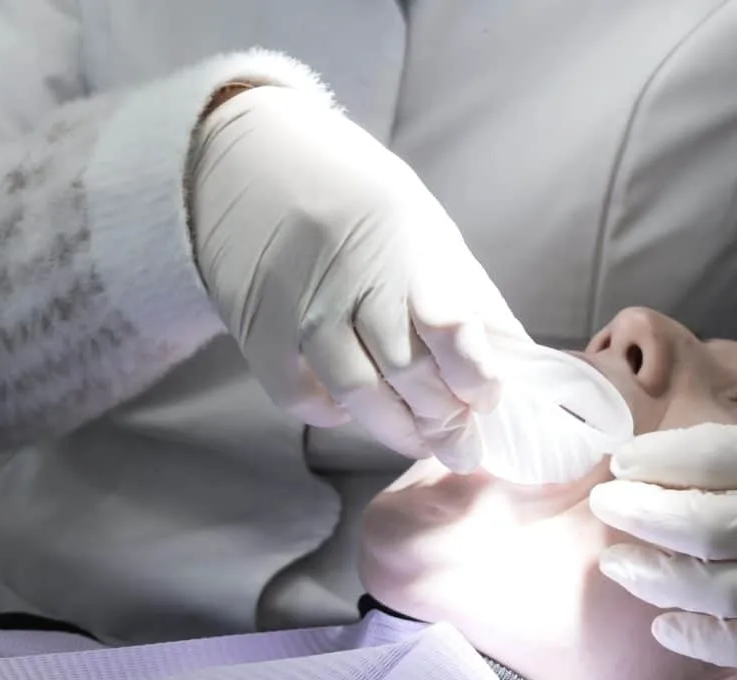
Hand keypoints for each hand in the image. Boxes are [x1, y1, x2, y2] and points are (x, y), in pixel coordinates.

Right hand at [189, 86, 527, 471]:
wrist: (245, 160)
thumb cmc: (348, 191)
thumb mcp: (419, 222)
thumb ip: (463, 290)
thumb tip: (510, 358)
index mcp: (402, 241)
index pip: (450, 326)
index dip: (475, 376)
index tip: (488, 399)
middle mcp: (349, 277)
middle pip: (407, 372)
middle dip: (444, 419)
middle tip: (462, 442)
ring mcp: (298, 308)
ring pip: (356, 393)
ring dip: (396, 428)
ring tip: (421, 441)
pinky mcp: (257, 330)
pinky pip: (297, 396)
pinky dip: (329, 414)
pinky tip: (348, 409)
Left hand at [590, 423, 736, 666]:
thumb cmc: (731, 487)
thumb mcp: (735, 454)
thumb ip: (712, 450)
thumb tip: (631, 453)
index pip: (727, 456)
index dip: (669, 457)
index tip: (620, 461)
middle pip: (716, 524)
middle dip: (651, 515)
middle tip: (603, 503)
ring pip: (726, 587)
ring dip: (662, 578)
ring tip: (614, 564)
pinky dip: (704, 637)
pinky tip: (663, 627)